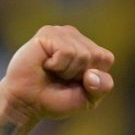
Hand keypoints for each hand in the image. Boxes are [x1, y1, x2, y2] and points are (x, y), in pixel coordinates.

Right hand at [0, 25, 114, 124]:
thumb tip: (92, 74)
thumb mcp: (89, 98)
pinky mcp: (47, 33)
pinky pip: (66, 51)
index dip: (93, 77)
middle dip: (79, 74)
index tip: (76, 82)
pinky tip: (45, 64)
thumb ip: (102, 87)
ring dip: (67, 71)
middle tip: (61, 78)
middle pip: (95, 56)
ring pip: (82, 54)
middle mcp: (76, 37)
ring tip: (53, 71)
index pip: (106, 58)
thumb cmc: (57, 99)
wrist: (28, 103)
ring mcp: (61, 32)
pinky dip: (57, 65)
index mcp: (89, 49)